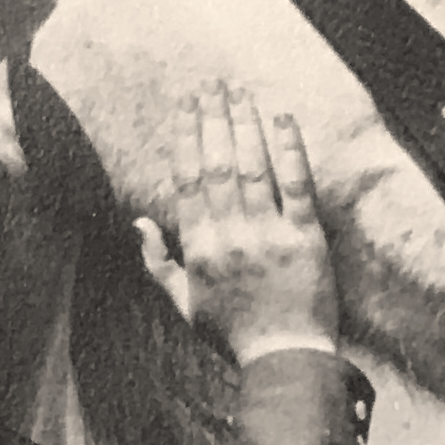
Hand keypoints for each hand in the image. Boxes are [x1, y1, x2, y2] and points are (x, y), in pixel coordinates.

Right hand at [150, 87, 341, 362]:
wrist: (284, 359)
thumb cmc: (233, 335)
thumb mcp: (183, 305)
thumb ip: (158, 263)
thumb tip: (139, 222)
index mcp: (199, 248)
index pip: (187, 180)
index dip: (185, 138)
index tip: (185, 106)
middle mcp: (230, 235)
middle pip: (217, 165)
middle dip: (213, 119)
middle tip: (213, 84)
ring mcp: (269, 235)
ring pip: (253, 167)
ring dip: (244, 124)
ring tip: (240, 93)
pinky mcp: (306, 238)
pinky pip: (296, 185)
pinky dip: (288, 149)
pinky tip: (281, 119)